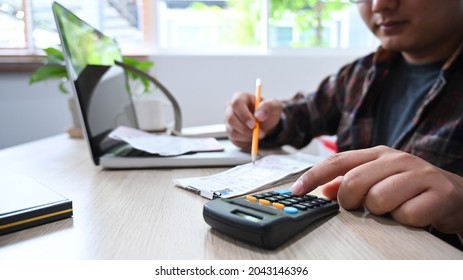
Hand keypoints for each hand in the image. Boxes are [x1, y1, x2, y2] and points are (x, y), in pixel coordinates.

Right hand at [225, 92, 282, 148]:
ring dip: (247, 136)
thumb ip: (268, 107)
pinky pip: (234, 139)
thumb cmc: (268, 111)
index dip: (244, 115)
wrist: (266, 123)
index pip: (237, 104)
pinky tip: (252, 136)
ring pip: (232, 131)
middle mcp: (231, 108)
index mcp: (240, 97)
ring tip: (258, 134)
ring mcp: (228, 120)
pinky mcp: (229, 131)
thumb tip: (259, 115)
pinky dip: (244, 141)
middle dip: (245, 129)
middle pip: (231, 119)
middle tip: (259, 133)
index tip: (254, 124)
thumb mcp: (274, 106)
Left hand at [291, 145, 462, 233]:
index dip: (313, 177)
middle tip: (360, 207)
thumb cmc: (411, 188)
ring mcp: (419, 174)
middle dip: (350, 201)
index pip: (337, 161)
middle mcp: (396, 159)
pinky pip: (406, 215)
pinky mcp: (439, 193)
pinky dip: (405, 221)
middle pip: (354, 182)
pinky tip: (414, 214)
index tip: (296, 191)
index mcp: (378, 154)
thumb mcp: (379, 180)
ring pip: (378, 199)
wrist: (457, 195)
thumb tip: (324, 189)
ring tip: (393, 209)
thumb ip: (350, 182)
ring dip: (381, 212)